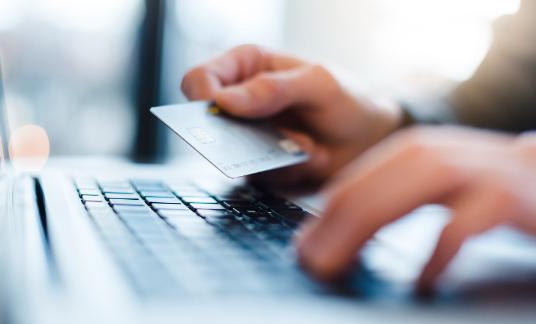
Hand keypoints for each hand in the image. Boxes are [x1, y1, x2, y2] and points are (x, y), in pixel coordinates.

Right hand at [181, 45, 401, 186]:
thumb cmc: (347, 98)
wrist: (371, 138)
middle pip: (205, 122)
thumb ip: (273, 88)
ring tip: (307, 145)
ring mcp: (248, 136)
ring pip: (230, 155)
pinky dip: (285, 170)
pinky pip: (256, 175)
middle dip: (237, 136)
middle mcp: (240, 102)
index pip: (200, 79)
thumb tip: (224, 101)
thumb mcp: (318, 84)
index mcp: (246, 67)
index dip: (202, 97)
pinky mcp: (259, 165)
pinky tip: (311, 156)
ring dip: (271, 155)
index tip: (221, 113)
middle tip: (271, 138)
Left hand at [296, 127, 535, 289]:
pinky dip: (438, 251)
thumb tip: (331, 236)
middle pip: (369, 189)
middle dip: (332, 229)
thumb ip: (387, 201)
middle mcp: (434, 153)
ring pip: (404, 196)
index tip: (303, 249)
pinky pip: (464, 223)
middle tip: (312, 263)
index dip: (322, 219)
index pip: (352, 183)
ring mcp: (470, 170)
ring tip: (339, 265)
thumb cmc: (482, 189)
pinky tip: (422, 280)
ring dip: (363, 231)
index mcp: (410, 153)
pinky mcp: (505, 194)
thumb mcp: (428, 188)